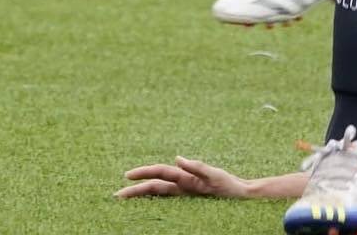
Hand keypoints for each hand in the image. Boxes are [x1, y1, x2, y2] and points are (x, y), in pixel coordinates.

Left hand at [115, 155, 249, 199]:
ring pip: (158, 193)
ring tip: (127, 195)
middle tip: (115, 196)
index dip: (143, 174)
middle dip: (134, 191)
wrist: (241, 197)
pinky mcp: (190, 194)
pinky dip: (156, 192)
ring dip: (141, 193)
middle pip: (154, 188)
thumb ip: (196, 167)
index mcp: (185, 183)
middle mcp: (182, 189)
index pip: (160, 175)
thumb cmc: (228, 186)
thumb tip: (177, 159)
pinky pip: (169, 193)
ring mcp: (185, 193)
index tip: (125, 176)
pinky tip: (150, 193)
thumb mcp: (214, 174)